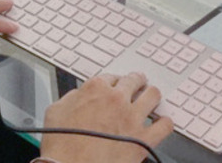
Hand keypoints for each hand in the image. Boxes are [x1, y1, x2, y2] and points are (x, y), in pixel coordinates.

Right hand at [39, 72, 173, 162]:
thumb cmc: (60, 145)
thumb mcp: (55, 110)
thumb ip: (72, 97)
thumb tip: (80, 96)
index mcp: (95, 88)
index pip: (112, 76)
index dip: (114, 82)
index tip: (116, 86)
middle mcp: (116, 98)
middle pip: (134, 80)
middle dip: (136, 82)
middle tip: (137, 86)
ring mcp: (132, 118)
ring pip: (153, 95)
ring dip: (151, 96)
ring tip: (151, 100)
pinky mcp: (143, 139)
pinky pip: (165, 125)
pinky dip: (165, 123)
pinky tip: (161, 124)